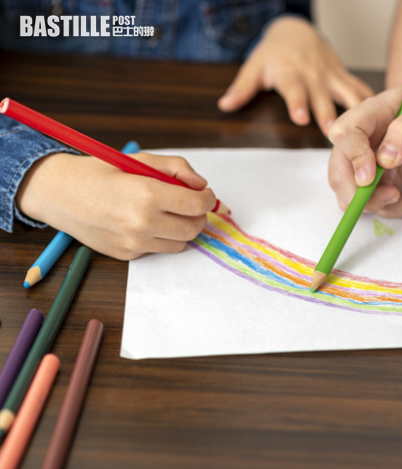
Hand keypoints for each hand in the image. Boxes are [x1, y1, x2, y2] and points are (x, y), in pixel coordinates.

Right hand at [16, 152, 215, 259]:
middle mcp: (141, 222)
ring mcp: (133, 243)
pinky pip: (158, 249)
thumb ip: (177, 169)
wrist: (58, 194)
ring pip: (180, 243)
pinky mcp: (126, 255)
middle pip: (193, 228)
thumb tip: (201, 185)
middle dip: (198, 215)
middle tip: (189, 204)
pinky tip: (143, 222)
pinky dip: (160, 237)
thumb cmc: (99, 172)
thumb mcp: (139, 160)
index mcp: (147, 194)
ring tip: (166, 212)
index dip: (207, 199)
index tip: (205, 194)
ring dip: (181, 228)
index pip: (197, 205)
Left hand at [217, 16, 373, 134]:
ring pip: (346, 93)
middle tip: (333, 132)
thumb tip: (225, 106)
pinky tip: (385, 116)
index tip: (300, 117)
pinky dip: (372, 101)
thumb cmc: (275, 53)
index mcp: (290, 73)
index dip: (298, 103)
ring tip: (365, 129)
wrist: (296, 31)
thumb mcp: (254, 68)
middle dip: (328, 113)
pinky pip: (360, 89)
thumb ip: (242, 88)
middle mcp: (313, 75)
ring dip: (355, 111)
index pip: (293, 89)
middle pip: (322, 97)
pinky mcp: (343, 77)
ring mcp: (331, 76)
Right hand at [327, 84, 401, 216]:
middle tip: (394, 194)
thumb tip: (386, 157)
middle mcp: (359, 142)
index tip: (371, 176)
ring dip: (381, 205)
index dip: (353, 157)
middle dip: (360, 196)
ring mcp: (365, 166)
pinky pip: (377, 206)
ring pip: (351, 197)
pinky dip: (399, 207)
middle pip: (338, 174)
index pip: (343, 133)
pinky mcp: (378, 183)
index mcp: (368, 115)